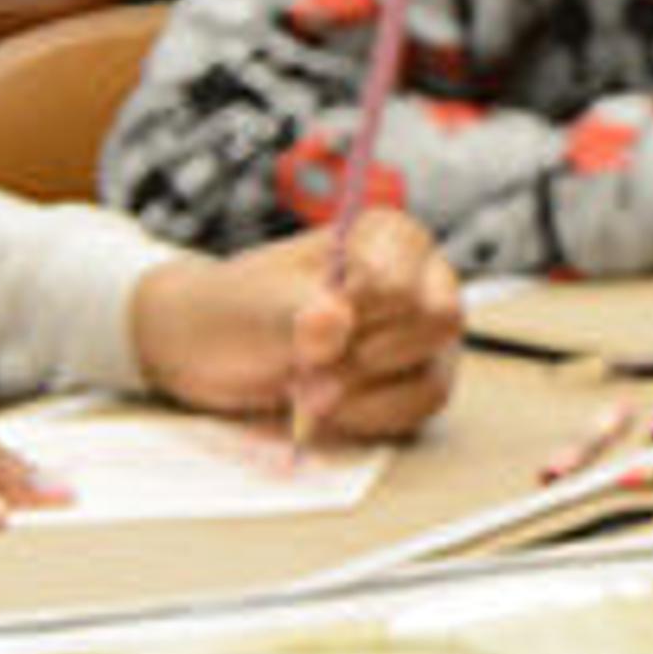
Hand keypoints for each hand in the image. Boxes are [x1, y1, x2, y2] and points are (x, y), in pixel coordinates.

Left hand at [128, 210, 466, 440]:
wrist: (215, 354)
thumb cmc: (239, 310)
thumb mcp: (257, 303)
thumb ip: (298, 308)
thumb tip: (334, 323)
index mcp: (389, 237)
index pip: (405, 281)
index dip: (357, 315)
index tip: (308, 324)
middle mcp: (423, 278)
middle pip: (437, 321)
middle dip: (363, 356)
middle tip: (305, 366)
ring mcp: (426, 333)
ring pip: (433, 371)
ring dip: (361, 392)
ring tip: (308, 388)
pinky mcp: (421, 378)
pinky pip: (421, 407)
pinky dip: (368, 415)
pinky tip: (330, 406)